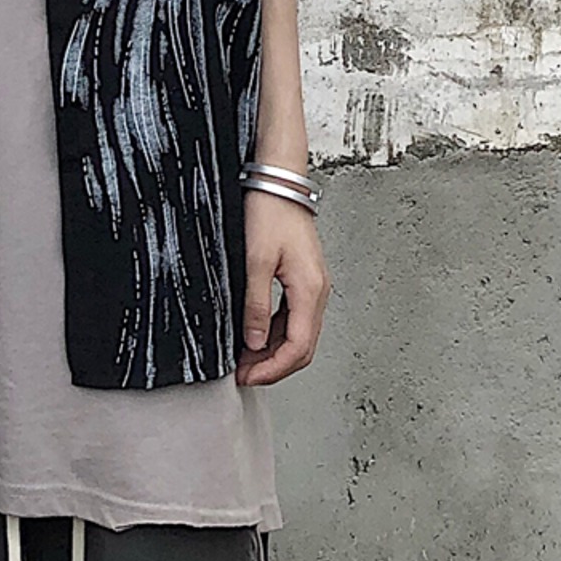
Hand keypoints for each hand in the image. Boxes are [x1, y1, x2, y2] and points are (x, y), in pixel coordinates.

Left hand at [235, 188, 331, 385]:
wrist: (278, 182)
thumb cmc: (269, 213)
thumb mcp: (256, 260)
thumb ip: (255, 304)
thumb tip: (253, 343)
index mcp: (310, 291)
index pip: (298, 348)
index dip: (272, 369)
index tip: (247, 377)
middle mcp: (317, 292)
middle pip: (301, 347)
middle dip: (273, 366)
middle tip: (243, 375)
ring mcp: (312, 286)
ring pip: (297, 334)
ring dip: (272, 351)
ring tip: (243, 359)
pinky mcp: (302, 279)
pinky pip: (292, 317)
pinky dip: (274, 333)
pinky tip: (253, 335)